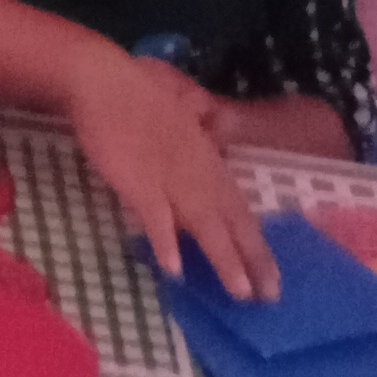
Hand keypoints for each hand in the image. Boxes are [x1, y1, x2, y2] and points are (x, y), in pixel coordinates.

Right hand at [68, 48, 278, 297]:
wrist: (104, 80)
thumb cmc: (139, 95)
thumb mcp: (181, 117)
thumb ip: (196, 141)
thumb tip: (205, 156)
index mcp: (207, 160)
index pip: (239, 209)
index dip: (256, 244)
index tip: (272, 276)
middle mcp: (199, 172)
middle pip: (232, 221)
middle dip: (253, 260)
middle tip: (271, 297)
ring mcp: (171, 178)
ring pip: (205, 225)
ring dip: (223, 259)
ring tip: (240, 292)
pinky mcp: (140, 181)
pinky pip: (157, 217)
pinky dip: (167, 243)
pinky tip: (175, 270)